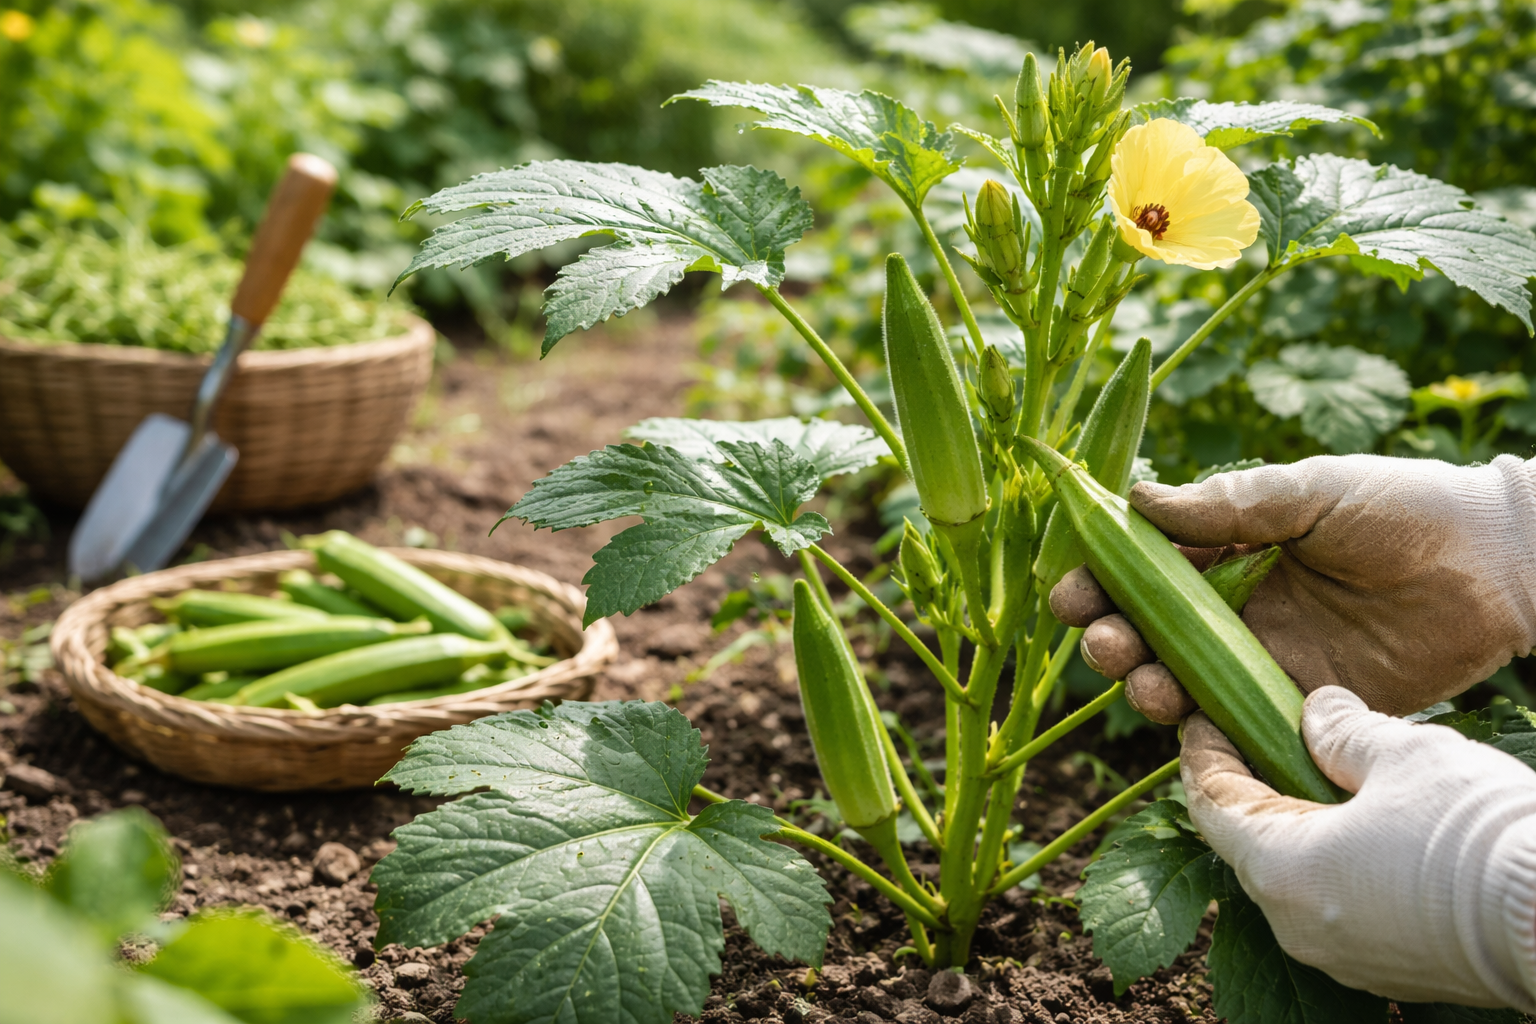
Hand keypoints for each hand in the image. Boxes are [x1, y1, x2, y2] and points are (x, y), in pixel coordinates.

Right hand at [1051, 454, 1535, 717]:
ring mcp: (1261, 659)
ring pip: (1177, 682)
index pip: (1140, 568)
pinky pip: (1232, 724)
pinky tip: (1186, 722)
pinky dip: (1198, 730)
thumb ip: (1228, 504)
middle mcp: (1231, 608)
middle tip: (1104, 640)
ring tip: (1144, 681)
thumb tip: (1137, 500)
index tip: (1069, 591)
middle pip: (1143, 631)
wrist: (1493, 567)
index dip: (1097, 580)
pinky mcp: (1298, 706)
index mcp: (1225, 550)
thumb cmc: (1402, 510)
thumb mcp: (1309, 492)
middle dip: (1107, 638)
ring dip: (1142, 684)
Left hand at [1183, 687, 1535, 1009]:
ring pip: (1297, 880)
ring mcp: (1344, 958)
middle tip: (1264, 735)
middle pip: (1248, 844)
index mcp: (1279, 869)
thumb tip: (1316, 712)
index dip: (1205, 754)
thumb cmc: (1475, 833)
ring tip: (1323, 775)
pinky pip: (1342, 908)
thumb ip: (1343, 730)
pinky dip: (1339, 864)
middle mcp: (1296, 926)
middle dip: (1253, 787)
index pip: (1211, 803)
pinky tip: (1371, 828)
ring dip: (1300, 827)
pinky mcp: (1391, 973)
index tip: (1207, 717)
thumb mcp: (1404, 754)